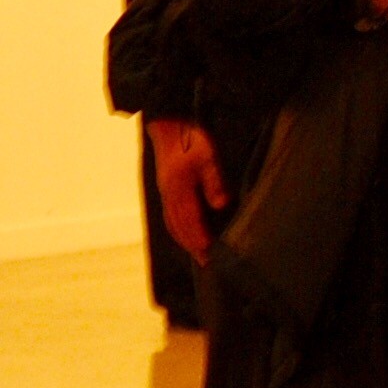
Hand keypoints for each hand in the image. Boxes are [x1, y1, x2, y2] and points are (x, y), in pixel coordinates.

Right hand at [149, 119, 225, 262]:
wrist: (168, 124)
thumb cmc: (191, 139)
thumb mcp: (209, 155)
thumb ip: (215, 181)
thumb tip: (221, 204)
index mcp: (179, 188)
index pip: (190, 220)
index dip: (200, 238)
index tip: (210, 253)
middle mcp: (169, 194)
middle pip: (179, 226)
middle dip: (193, 245)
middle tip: (207, 262)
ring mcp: (165, 192)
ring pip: (173, 223)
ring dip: (185, 240)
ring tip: (198, 254)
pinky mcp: (166, 189)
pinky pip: (170, 216)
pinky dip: (178, 229)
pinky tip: (186, 234)